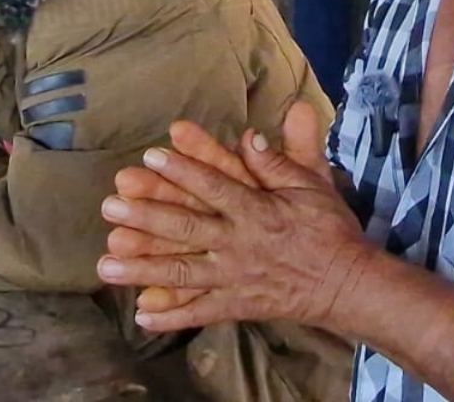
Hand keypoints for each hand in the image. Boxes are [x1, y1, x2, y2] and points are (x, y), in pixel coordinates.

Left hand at [97, 102, 367, 332]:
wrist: (347, 282)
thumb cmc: (329, 228)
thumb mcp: (312, 186)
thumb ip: (279, 162)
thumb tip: (248, 136)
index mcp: (258, 210)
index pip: (215, 186)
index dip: (183, 171)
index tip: (151, 157)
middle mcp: (240, 243)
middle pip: (187, 228)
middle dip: (147, 217)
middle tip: (110, 207)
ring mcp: (236, 277)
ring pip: (183, 272)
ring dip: (143, 268)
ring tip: (107, 263)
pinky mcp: (238, 305)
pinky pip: (202, 312)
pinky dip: (173, 317)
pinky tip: (141, 316)